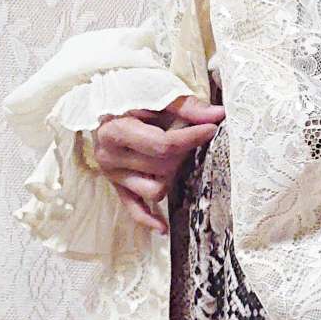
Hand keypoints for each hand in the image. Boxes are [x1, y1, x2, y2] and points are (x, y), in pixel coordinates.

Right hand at [89, 94, 225, 233]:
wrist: (102, 102)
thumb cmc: (129, 95)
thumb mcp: (154, 92)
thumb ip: (185, 106)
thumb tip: (218, 115)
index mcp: (115, 131)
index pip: (162, 145)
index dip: (191, 138)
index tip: (212, 129)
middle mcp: (110, 157)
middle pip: (162, 168)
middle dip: (183, 152)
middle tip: (190, 134)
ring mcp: (113, 175)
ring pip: (155, 190)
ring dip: (171, 175)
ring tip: (172, 155)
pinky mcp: (116, 187)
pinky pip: (134, 209)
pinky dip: (149, 219)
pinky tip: (163, 227)